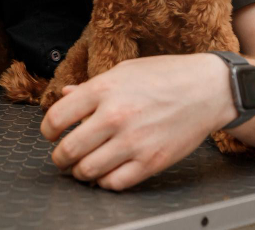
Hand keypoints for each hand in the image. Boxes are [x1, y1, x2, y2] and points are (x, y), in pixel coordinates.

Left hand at [40, 53, 234, 190]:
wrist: (207, 89)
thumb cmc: (167, 76)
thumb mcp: (124, 71)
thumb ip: (92, 87)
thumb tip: (66, 95)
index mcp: (104, 89)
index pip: (56, 118)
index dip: (47, 130)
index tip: (51, 133)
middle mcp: (115, 116)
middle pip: (67, 150)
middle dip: (59, 157)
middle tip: (63, 155)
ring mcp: (133, 142)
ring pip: (87, 171)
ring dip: (79, 171)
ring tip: (83, 164)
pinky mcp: (151, 162)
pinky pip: (114, 183)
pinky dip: (104, 181)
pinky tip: (107, 171)